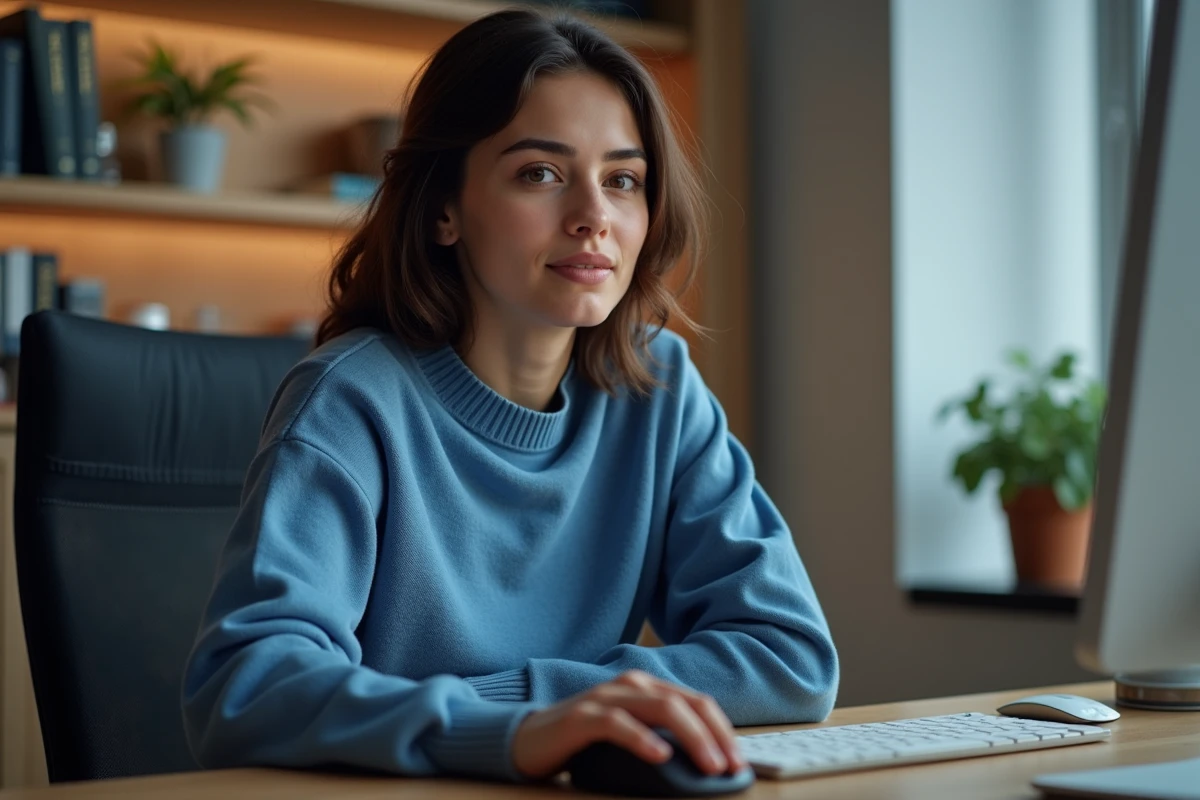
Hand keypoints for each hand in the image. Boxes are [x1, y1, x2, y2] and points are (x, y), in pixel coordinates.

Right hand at [510, 670, 745, 778]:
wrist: (526, 740)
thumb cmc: (583, 744)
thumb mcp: (630, 738)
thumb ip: (661, 740)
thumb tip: (706, 764)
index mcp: (647, 689)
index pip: (697, 703)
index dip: (723, 731)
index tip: (739, 763)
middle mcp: (631, 686)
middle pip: (686, 703)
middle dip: (715, 735)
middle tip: (731, 767)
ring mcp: (606, 698)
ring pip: (660, 708)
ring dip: (691, 737)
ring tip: (709, 765)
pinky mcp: (582, 717)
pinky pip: (617, 724)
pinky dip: (642, 740)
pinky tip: (660, 757)